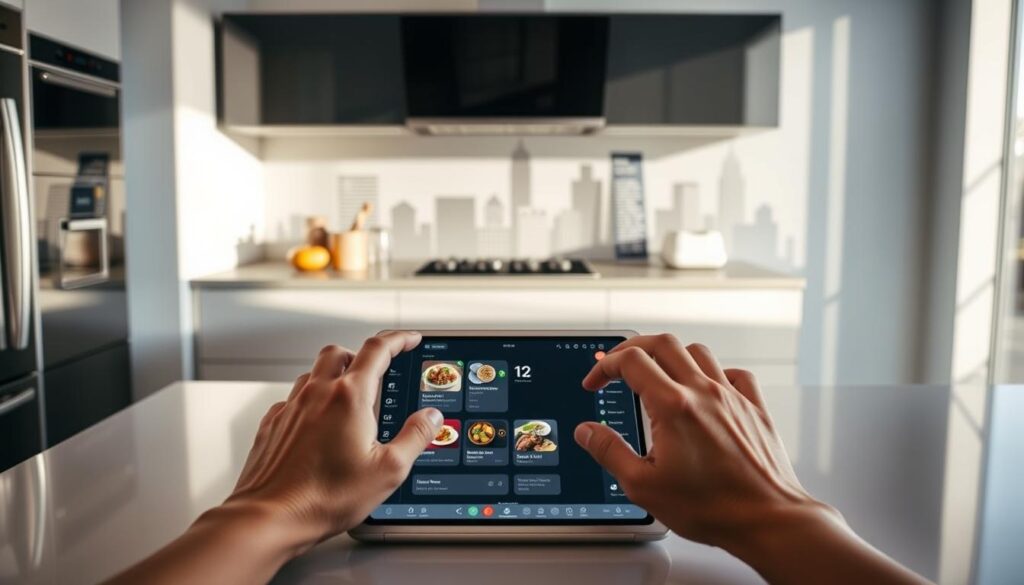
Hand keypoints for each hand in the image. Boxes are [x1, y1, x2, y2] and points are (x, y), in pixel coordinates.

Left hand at [107, 331, 440, 584]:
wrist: (270, 516)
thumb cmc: (323, 497)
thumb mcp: (388, 471)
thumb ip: (414, 437)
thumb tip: (431, 418)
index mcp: (349, 397)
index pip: (378, 350)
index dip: (398, 339)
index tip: (409, 339)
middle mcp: (317, 394)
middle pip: (341, 352)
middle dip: (362, 353)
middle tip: (378, 367)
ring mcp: (291, 407)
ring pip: (314, 372)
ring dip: (334, 375)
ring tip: (349, 397)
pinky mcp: (274, 424)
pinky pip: (294, 398)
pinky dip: (310, 400)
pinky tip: (318, 423)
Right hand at [573, 335, 929, 584]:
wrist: (768, 520)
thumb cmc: (713, 508)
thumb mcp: (644, 486)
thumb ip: (609, 452)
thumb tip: (588, 431)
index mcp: (673, 407)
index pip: (631, 361)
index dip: (605, 367)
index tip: (596, 382)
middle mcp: (703, 393)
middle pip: (662, 343)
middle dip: (633, 348)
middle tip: (618, 364)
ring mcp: (732, 397)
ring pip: (697, 352)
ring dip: (671, 356)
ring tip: (658, 373)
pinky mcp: (754, 408)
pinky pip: (734, 373)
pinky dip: (713, 373)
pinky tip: (705, 389)